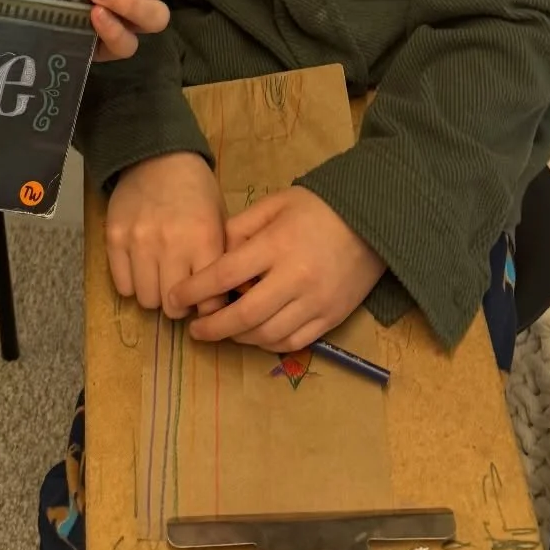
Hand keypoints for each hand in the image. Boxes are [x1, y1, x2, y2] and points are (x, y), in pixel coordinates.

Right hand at [106, 154, 227, 317]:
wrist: (158, 156)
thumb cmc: (196, 190)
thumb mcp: (220, 219)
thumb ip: (219, 258)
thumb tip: (222, 300)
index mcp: (204, 239)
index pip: (208, 301)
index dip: (208, 306)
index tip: (206, 300)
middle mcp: (171, 245)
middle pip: (172, 307)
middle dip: (179, 304)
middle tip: (180, 289)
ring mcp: (139, 242)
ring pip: (146, 300)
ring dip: (155, 294)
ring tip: (160, 278)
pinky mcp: (114, 239)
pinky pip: (122, 285)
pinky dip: (133, 284)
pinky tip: (141, 268)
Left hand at [172, 188, 385, 353]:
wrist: (373, 221)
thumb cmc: (318, 208)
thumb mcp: (275, 204)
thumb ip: (241, 227)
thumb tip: (212, 254)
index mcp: (277, 245)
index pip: (225, 274)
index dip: (195, 290)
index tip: (176, 298)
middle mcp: (295, 278)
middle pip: (244, 316)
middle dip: (212, 327)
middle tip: (194, 330)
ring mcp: (315, 302)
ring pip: (267, 335)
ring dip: (238, 338)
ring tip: (223, 331)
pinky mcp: (331, 318)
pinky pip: (293, 343)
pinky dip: (268, 344)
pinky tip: (255, 336)